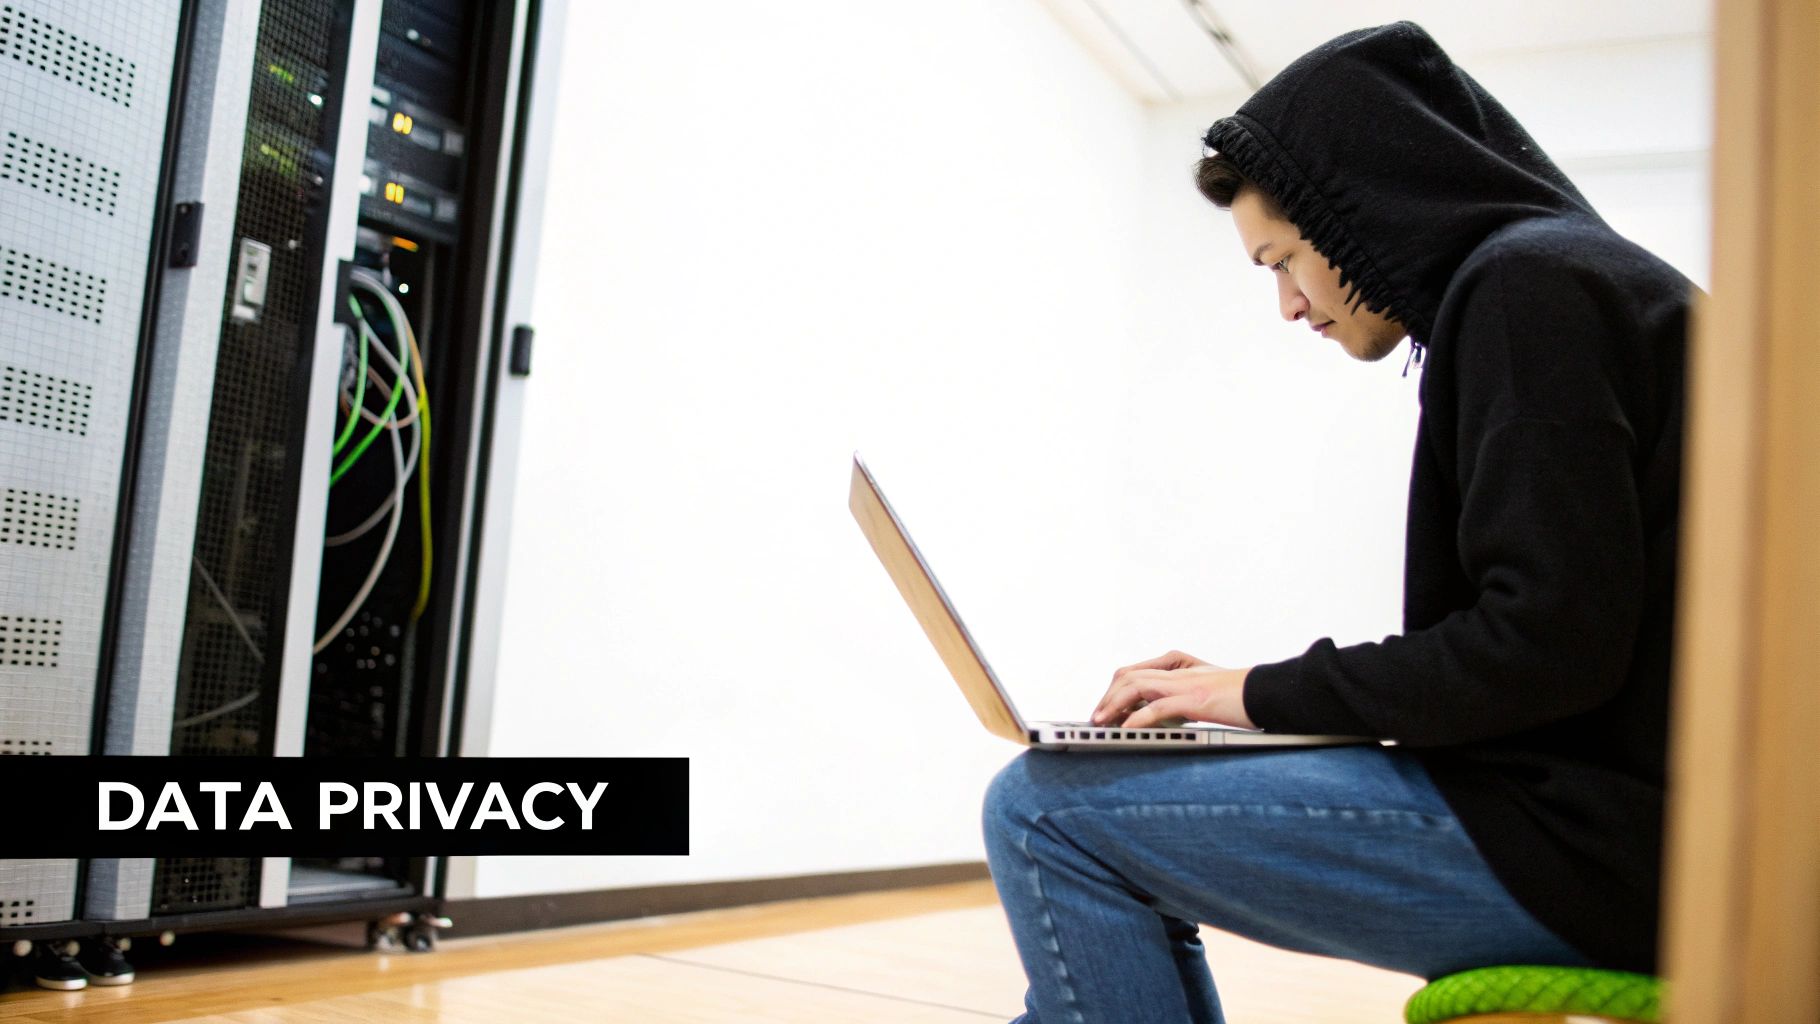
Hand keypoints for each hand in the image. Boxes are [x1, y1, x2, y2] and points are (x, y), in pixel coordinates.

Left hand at [1092, 650, 1255, 730]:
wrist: (1270, 693)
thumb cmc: (1243, 696)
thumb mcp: (1206, 692)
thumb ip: (1182, 697)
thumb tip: (1157, 715)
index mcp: (1180, 665)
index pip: (1135, 672)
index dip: (1114, 690)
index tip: (1103, 710)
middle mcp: (1178, 671)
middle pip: (1128, 675)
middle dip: (1107, 697)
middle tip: (1095, 719)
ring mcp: (1185, 683)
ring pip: (1136, 686)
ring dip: (1114, 705)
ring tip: (1101, 723)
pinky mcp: (1196, 699)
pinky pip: (1158, 707)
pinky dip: (1137, 718)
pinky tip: (1126, 731)